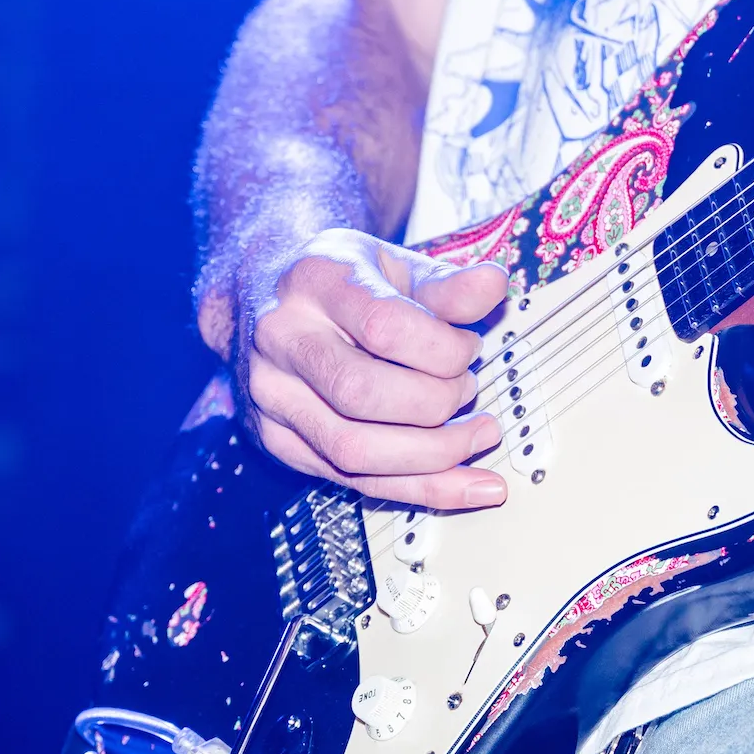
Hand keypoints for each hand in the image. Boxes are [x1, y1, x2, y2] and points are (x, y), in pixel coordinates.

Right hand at [233, 229, 509, 507]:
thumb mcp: (392, 264)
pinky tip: (466, 485)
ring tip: (478, 435)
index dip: (444, 349)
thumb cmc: (340, 280)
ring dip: (434, 456)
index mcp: (314, 282)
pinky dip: (420, 488)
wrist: (260, 295)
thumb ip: (445, 283)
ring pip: (354, 451)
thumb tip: (493, 284)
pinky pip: (353, 481)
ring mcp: (274, 397)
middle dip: (438, 402)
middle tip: (469, 390)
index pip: (384, 328)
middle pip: (362, 394)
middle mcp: (283, 342)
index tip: (470, 347)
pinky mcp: (279, 441)